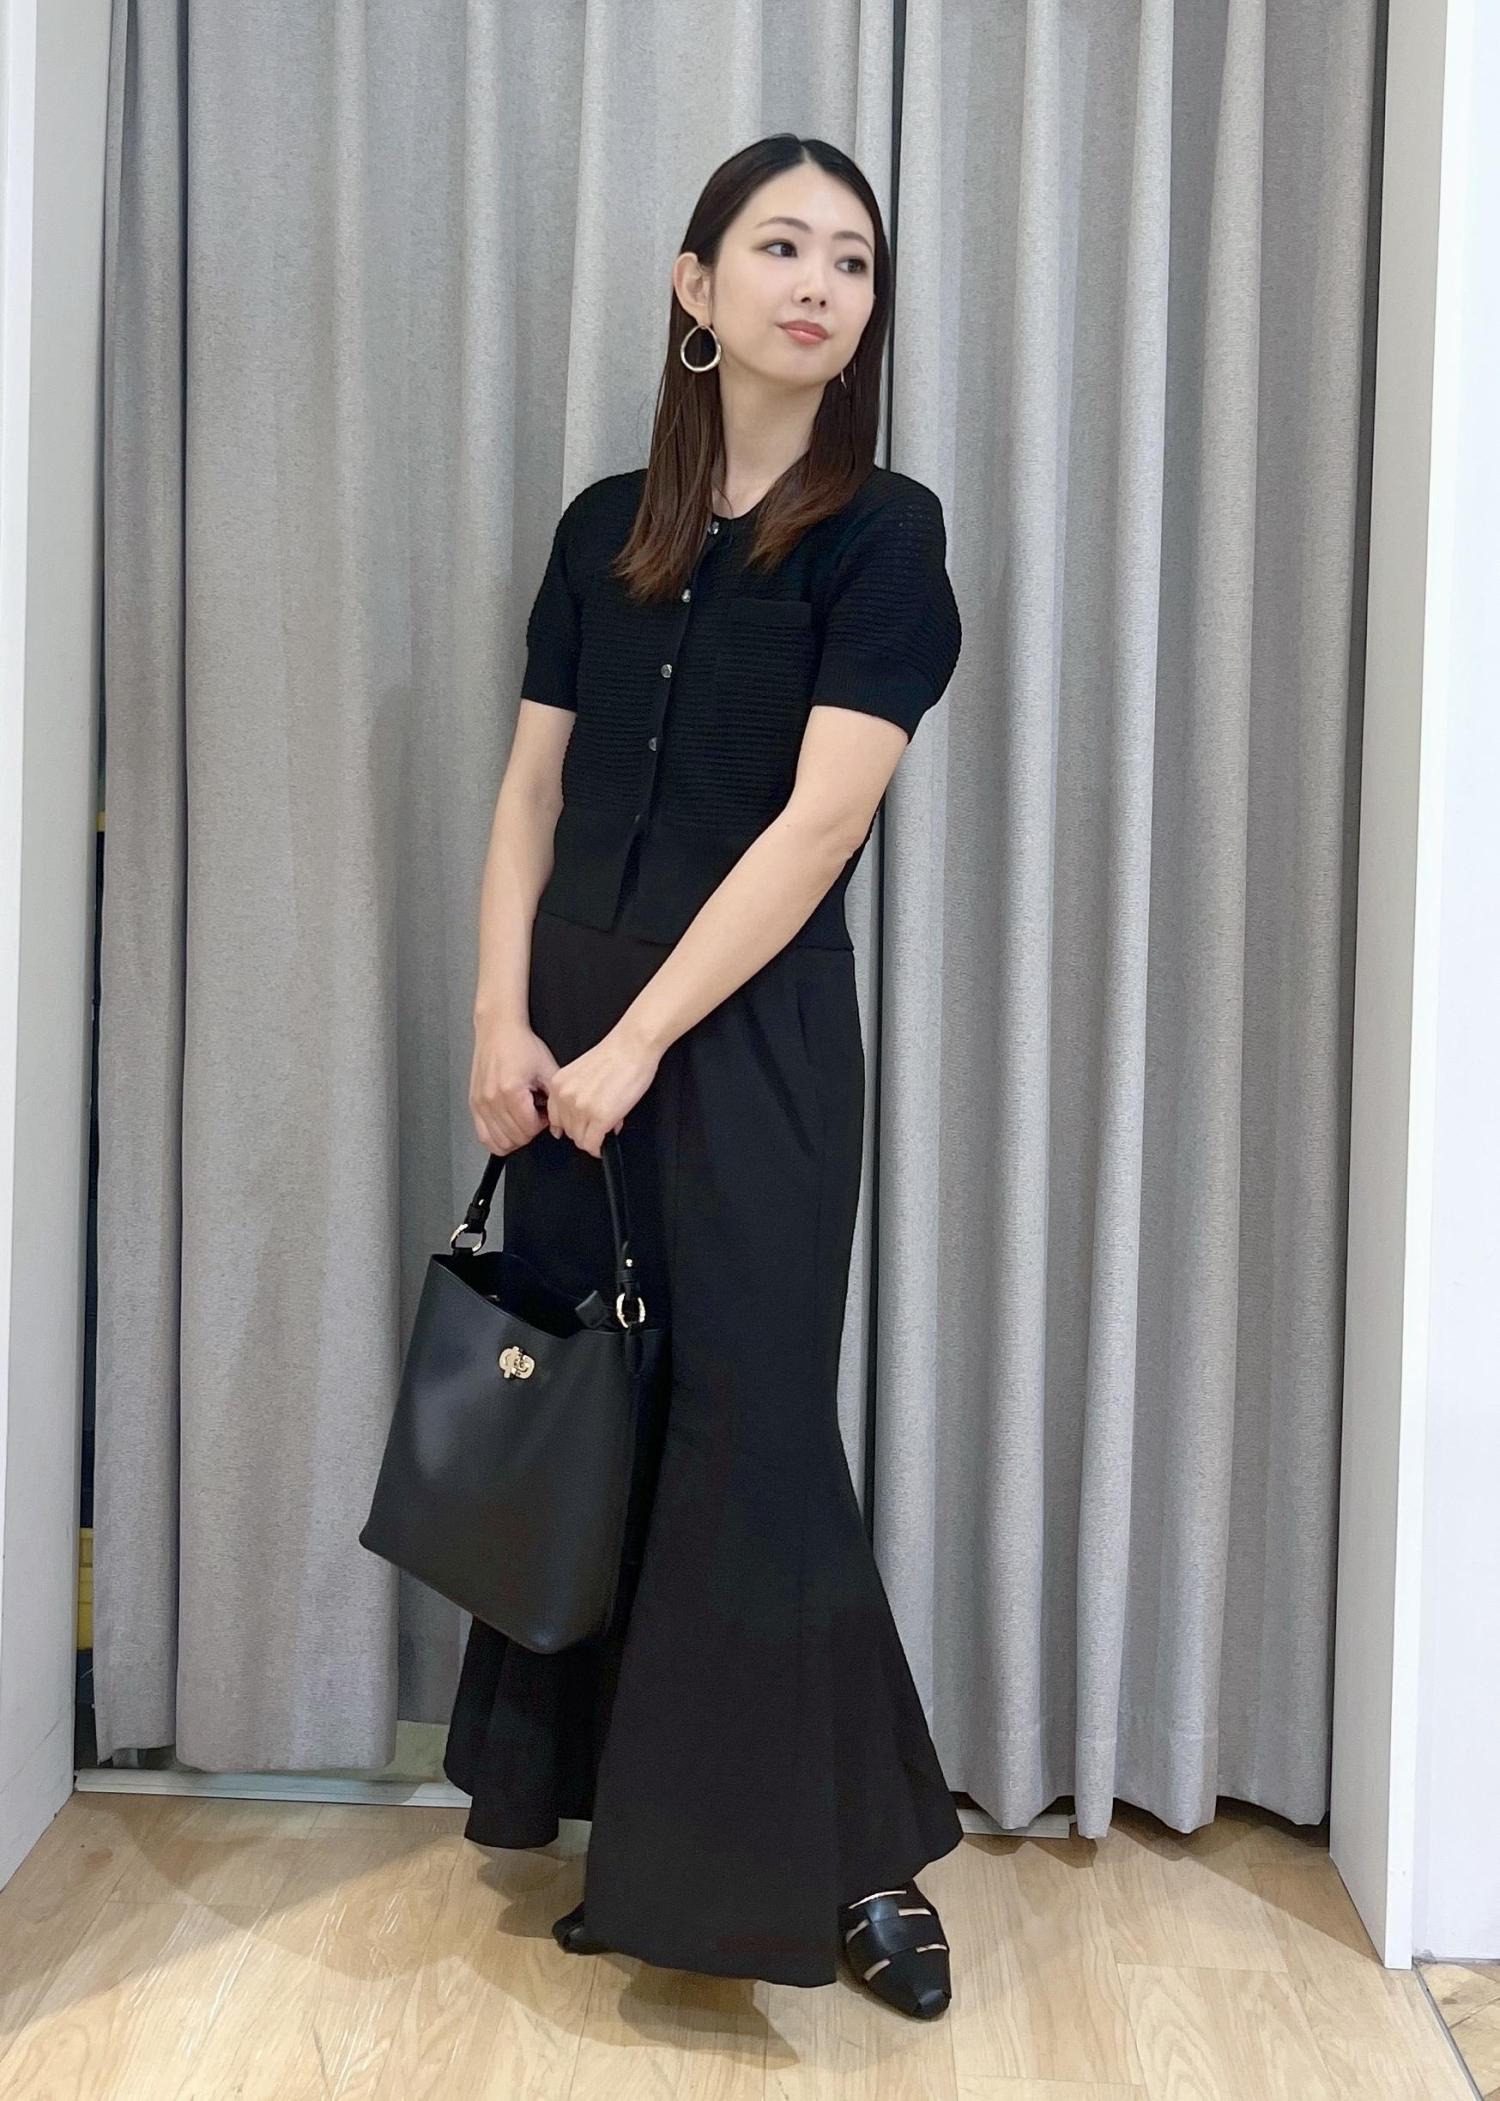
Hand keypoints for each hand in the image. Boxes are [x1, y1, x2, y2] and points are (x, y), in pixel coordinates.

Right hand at [469, 1015, 558, 1155]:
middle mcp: (492, 1098)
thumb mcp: (547, 1069)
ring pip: (499, 1142)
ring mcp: (480, 1103)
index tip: (543, 1112)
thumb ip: (556, 1100)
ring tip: (521, 1119)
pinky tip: (508, 1127)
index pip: (529, 1128)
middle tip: (534, 1114)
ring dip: (515, 1136)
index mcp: (511, 1090)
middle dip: (530, 1130)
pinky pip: (483, 1137)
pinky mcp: (474, 1104)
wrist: (498, 1030)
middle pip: (515, 1137)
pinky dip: (497, 1139)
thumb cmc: (521, 1045)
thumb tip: (559, 1126)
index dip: (542, 1124)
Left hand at [540, 1019, 661, 1157]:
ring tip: (609, 1125)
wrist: (632, 1046)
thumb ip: (575, 1094)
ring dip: (594, 1138)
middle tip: (600, 1124)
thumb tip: (581, 1117)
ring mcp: (581, 1108)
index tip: (578, 1128)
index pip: (555, 1118)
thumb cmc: (615, 1055)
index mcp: (559, 1084)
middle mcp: (565, 1097)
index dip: (570, 1126)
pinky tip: (607, 1140)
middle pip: (568, 1131)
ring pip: (580, 1140)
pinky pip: (593, 1145)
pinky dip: (599, 1148)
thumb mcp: (582, 1073)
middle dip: (585, 1131)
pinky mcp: (600, 1117)